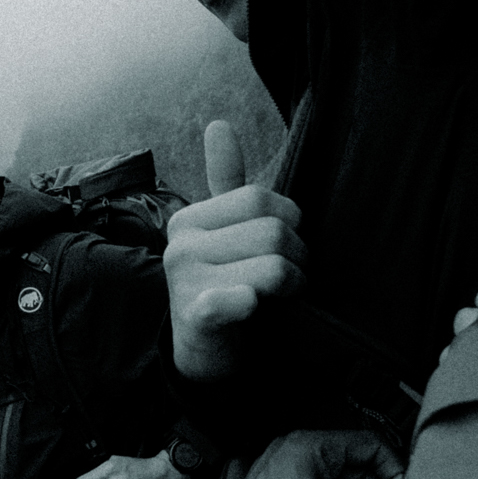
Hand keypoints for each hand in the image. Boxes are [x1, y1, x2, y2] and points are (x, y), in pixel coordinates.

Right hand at [163, 122, 306, 380]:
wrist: (201, 354)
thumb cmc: (222, 286)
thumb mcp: (221, 234)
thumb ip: (225, 182)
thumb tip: (219, 124)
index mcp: (188, 220)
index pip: (258, 197)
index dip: (289, 219)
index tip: (287, 245)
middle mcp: (181, 245)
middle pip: (271, 229)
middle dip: (297, 254)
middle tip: (293, 274)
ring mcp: (186, 281)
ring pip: (273, 264)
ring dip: (292, 282)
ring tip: (283, 294)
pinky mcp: (198, 316)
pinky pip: (241, 298)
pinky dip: (255, 304)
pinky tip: (255, 309)